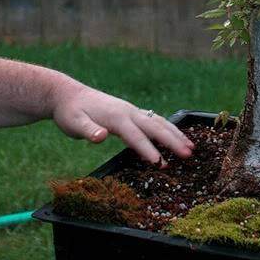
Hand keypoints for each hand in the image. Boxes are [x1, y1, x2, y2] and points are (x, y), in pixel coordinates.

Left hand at [52, 83, 194, 166]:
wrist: (68, 94)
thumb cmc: (70, 112)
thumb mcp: (73, 123)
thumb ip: (88, 131)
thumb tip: (101, 137)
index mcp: (116, 116)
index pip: (136, 136)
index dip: (148, 150)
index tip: (161, 165)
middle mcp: (128, 112)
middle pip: (155, 126)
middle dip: (173, 141)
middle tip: (189, 155)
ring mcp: (131, 111)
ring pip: (158, 122)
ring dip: (175, 134)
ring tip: (191, 147)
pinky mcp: (130, 112)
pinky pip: (154, 120)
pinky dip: (167, 128)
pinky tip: (175, 136)